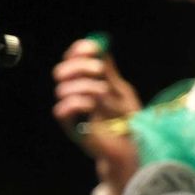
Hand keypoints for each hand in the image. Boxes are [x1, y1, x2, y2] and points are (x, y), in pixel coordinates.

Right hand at [52, 39, 142, 194]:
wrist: (132, 147)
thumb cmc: (127, 120)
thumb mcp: (121, 91)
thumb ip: (109, 72)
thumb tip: (101, 46)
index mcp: (87, 82)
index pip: (72, 60)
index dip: (78, 51)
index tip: (91, 48)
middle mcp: (76, 94)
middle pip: (62, 72)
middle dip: (79, 66)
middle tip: (99, 70)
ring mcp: (73, 111)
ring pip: (62, 89)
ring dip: (84, 85)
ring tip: (103, 91)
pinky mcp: (73, 127)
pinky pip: (61, 111)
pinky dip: (75, 103)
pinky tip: (91, 104)